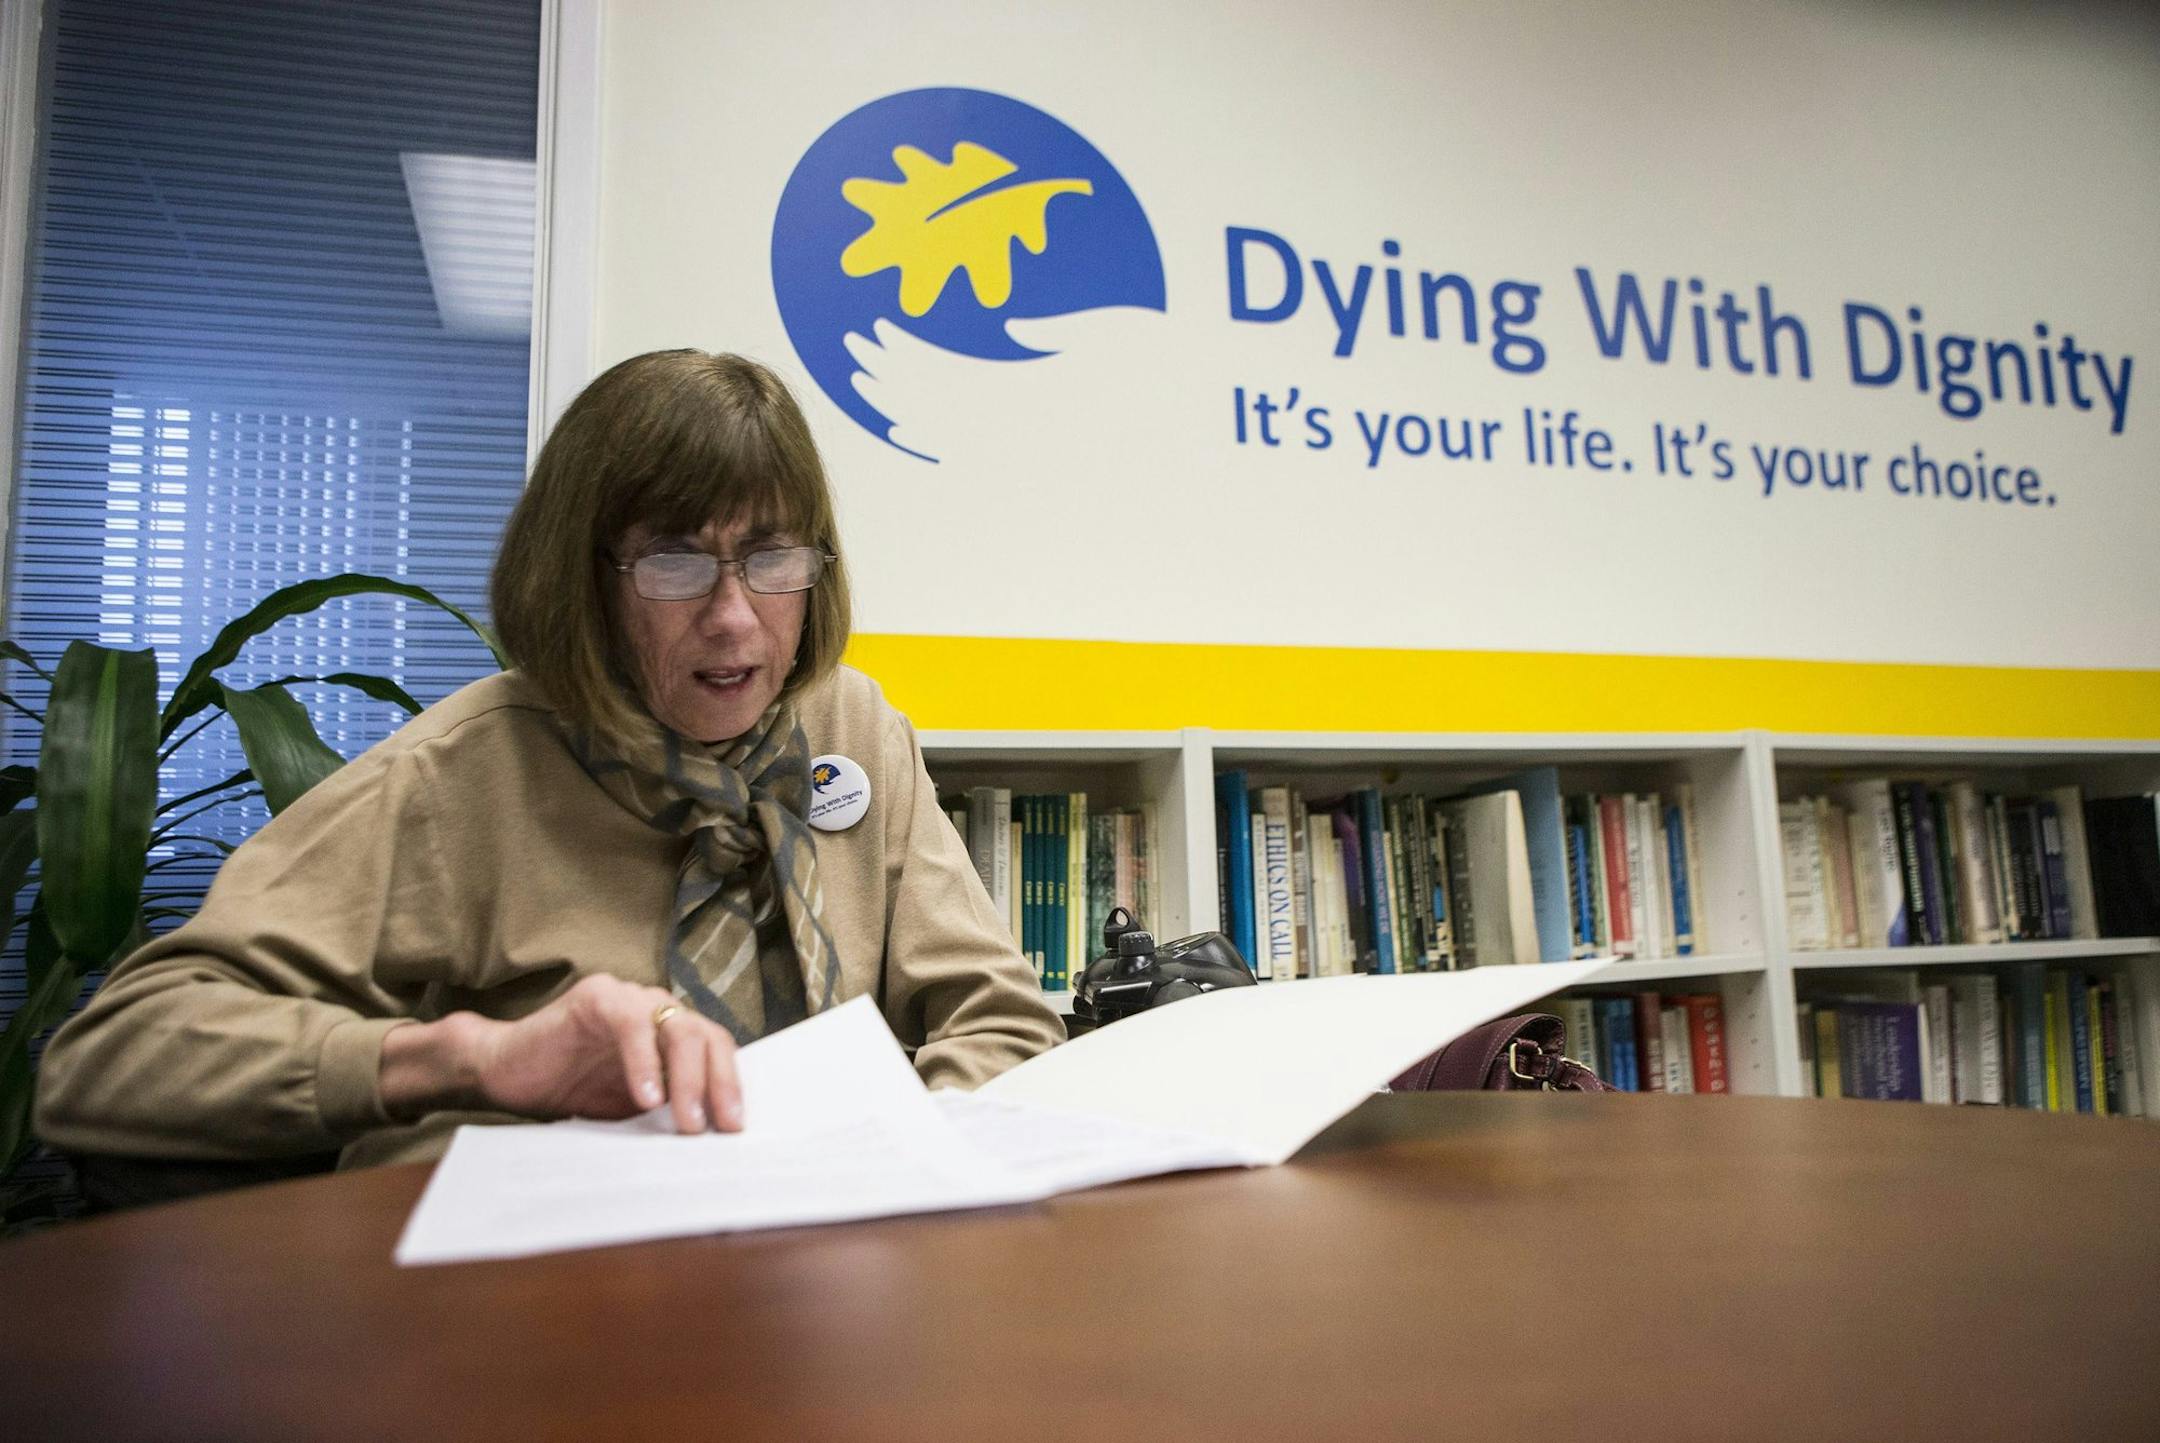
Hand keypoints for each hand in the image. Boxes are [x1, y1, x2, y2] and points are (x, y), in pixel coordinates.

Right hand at [381, 974, 741, 1133]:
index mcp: (671, 1033)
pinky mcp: (597, 997)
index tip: (735, 1128)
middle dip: (718, 1085)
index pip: (717, 1050)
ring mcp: (629, 999)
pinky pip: (631, 1022)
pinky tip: (647, 1096)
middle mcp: (657, 1010)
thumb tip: (713, 1144)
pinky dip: (644, 1060)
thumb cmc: (571, 1090)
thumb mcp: (630, 1109)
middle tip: (717, 1128)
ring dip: (689, 1078)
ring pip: (679, 1027)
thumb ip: (668, 1111)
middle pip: (706, 1038)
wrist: (506, 1074)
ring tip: (687, 1121)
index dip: (731, 1086)